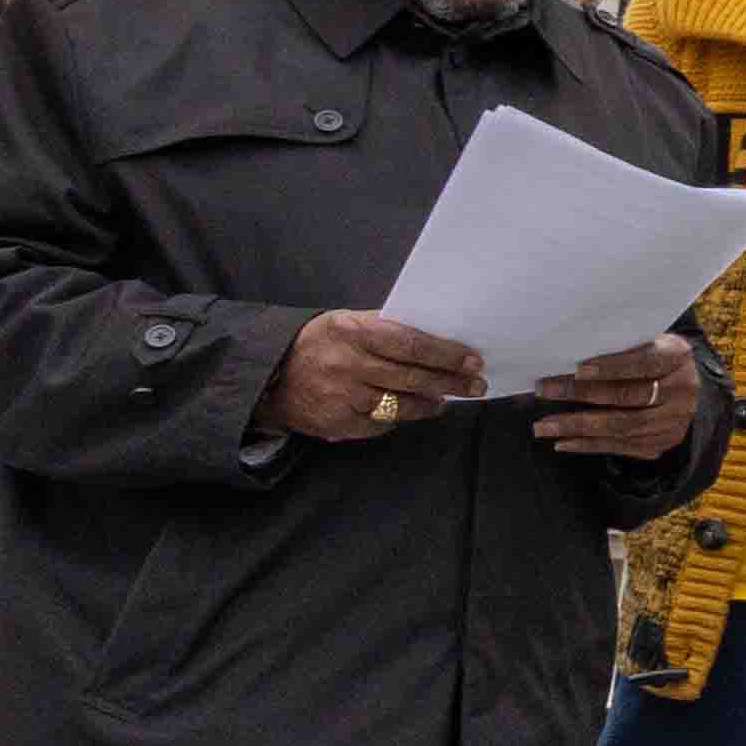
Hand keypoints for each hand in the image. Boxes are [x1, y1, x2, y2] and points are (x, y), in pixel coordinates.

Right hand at [266, 308, 485, 443]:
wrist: (269, 376)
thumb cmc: (318, 343)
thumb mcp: (345, 322)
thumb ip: (384, 329)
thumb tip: (437, 338)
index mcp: (354, 332)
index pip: (412, 344)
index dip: (446, 354)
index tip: (473, 359)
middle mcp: (349, 365)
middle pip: (413, 377)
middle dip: (451, 382)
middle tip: (476, 385)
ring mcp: (344, 397)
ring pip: (402, 405)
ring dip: (430, 403)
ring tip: (446, 399)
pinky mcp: (339, 423)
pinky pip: (382, 424)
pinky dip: (400, 417)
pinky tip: (412, 410)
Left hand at [525, 340, 706, 462]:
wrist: (685, 385)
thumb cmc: (652, 355)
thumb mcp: (647, 341)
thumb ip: (620, 347)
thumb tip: (568, 354)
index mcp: (679, 357)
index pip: (645, 363)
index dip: (612, 367)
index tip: (578, 369)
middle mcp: (683, 392)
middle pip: (629, 396)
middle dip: (582, 394)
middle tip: (544, 390)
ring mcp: (674, 421)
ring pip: (622, 426)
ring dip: (578, 427)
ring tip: (543, 426)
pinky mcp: (662, 443)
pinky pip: (622, 447)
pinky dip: (589, 445)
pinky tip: (563, 442)